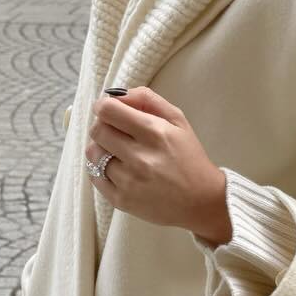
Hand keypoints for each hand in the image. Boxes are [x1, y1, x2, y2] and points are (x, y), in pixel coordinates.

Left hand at [85, 87, 231, 242]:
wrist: (202, 201)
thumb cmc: (189, 157)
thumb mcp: (178, 120)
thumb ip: (148, 100)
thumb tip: (117, 94)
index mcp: (155, 133)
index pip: (108, 111)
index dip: (104, 107)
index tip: (108, 110)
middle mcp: (140, 157)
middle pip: (97, 131)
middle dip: (102, 126)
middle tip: (114, 131)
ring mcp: (129, 181)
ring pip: (92, 154)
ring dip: (101, 148)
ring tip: (116, 152)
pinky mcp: (121, 200)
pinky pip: (94, 177)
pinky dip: (100, 170)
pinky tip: (117, 169)